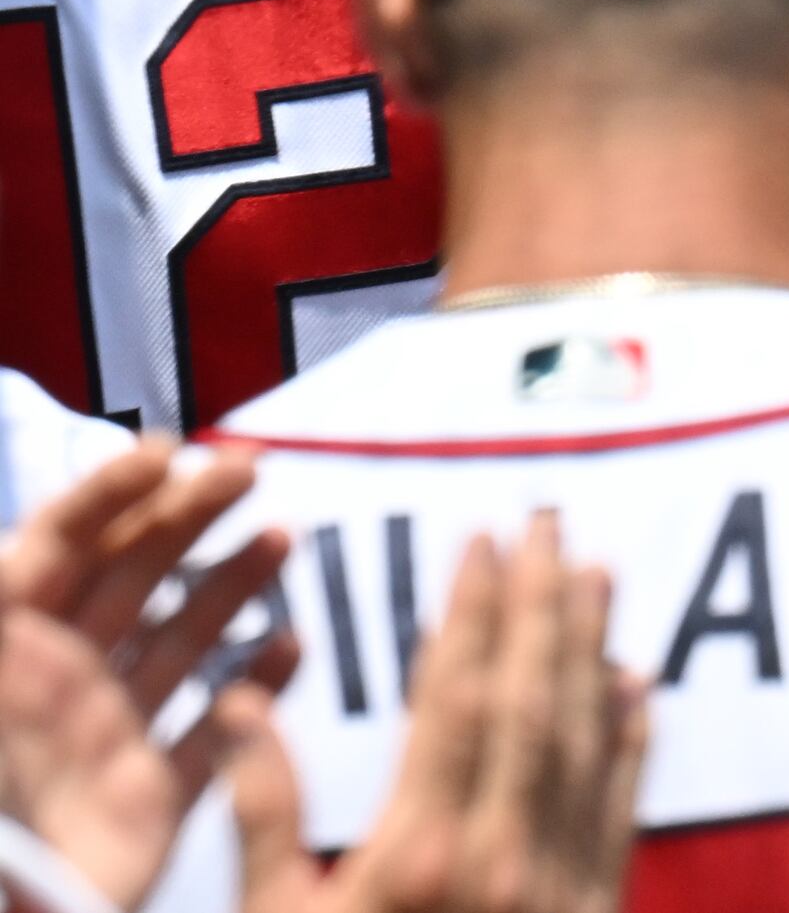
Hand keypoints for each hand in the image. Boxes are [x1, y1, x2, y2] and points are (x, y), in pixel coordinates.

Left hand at [0, 444, 298, 911]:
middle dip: (189, 516)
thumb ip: (0, 607)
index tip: (173, 453)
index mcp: (13, 652)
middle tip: (251, 468)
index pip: (58, 547)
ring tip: (284, 538)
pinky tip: (293, 644)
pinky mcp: (150, 803)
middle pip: (129, 579)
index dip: (110, 494)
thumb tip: (14, 544)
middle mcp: (60, 686)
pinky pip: (213, 734)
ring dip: (231, 584)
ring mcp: (107, 741)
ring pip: (178, 643)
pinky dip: (259, 687)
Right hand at [241, 518, 646, 912]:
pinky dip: (630, 735)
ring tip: (595, 572)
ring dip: (591, 649)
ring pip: (585, 741)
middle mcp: (502, 855)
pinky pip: (622, 804)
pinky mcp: (600, 903)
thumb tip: (241, 703)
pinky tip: (633, 680)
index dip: (471, 615)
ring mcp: (561, 881)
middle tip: (548, 523)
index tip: (481, 540)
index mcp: (418, 853)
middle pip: (530, 703)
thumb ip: (265, 816)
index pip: (454, 703)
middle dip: (540, 603)